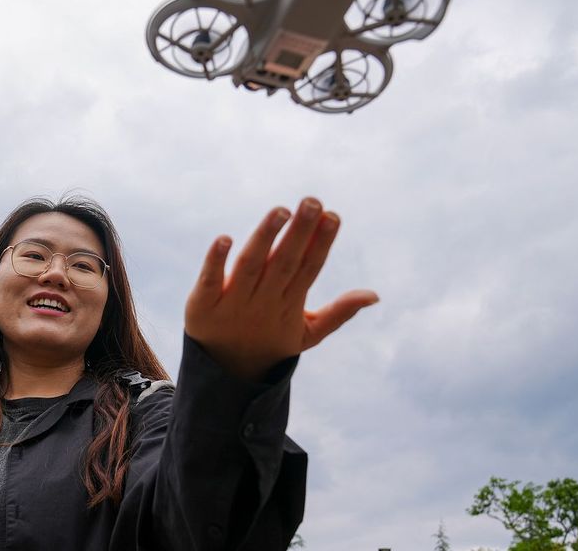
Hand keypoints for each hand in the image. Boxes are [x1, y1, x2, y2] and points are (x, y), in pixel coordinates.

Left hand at [185, 197, 378, 380]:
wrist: (224, 375)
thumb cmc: (270, 345)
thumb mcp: (307, 333)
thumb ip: (339, 312)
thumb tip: (375, 295)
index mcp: (289, 304)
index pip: (309, 269)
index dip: (321, 243)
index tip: (333, 215)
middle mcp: (263, 301)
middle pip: (284, 263)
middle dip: (299, 233)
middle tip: (312, 202)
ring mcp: (232, 303)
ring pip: (251, 266)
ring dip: (265, 237)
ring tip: (281, 211)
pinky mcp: (202, 305)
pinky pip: (211, 280)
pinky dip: (216, 261)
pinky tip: (225, 238)